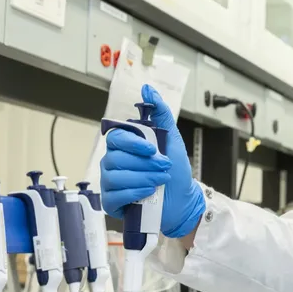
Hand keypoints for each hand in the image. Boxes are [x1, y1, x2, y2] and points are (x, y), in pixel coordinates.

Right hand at [100, 84, 204, 237]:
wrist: (182, 199)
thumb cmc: (174, 170)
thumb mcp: (172, 138)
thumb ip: (160, 112)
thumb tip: (148, 89)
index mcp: (124, 145)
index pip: (116, 137)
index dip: (133, 143)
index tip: (152, 149)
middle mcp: (113, 162)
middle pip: (116, 158)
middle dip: (145, 164)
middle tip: (164, 167)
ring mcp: (110, 182)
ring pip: (115, 177)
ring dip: (143, 178)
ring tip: (159, 180)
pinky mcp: (112, 202)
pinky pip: (114, 196)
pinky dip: (134, 193)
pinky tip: (149, 192)